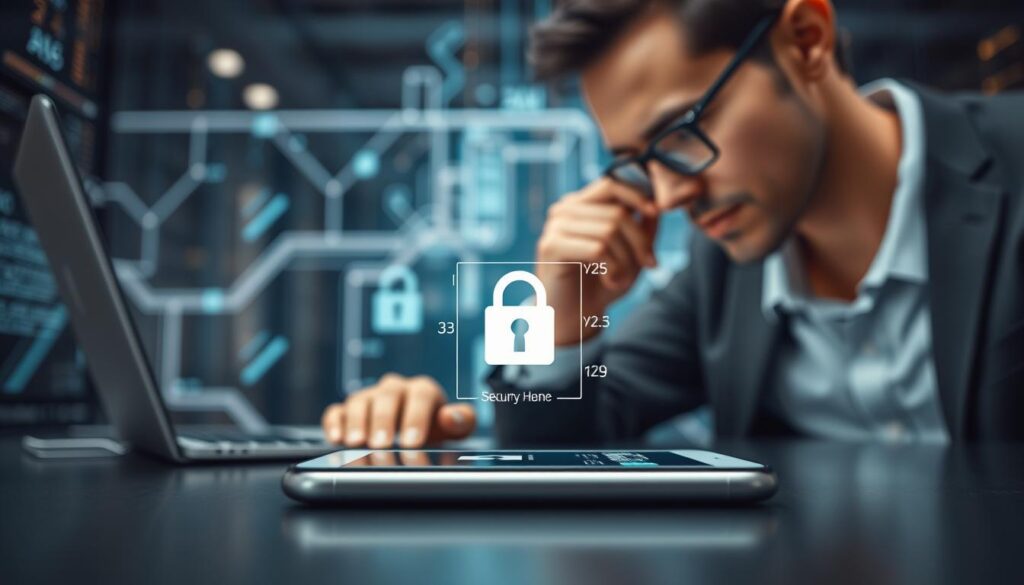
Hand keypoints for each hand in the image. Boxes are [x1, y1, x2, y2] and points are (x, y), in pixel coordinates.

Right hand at [320, 374, 475, 447]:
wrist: (412, 429)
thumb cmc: (433, 427)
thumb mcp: (453, 428)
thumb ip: (460, 421)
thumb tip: (451, 417)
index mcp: (422, 389)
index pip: (420, 395)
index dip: (416, 418)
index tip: (412, 442)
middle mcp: (393, 389)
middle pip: (387, 398)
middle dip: (384, 421)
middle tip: (382, 445)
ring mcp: (369, 398)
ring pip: (360, 402)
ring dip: (358, 422)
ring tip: (358, 443)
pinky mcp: (347, 411)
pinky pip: (337, 411)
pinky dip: (335, 423)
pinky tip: (337, 438)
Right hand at [536, 177, 658, 344]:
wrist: (574, 317)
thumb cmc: (602, 284)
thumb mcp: (631, 255)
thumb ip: (643, 228)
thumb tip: (656, 206)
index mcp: (581, 205)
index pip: (612, 184)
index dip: (638, 195)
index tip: (656, 213)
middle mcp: (564, 210)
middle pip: (616, 213)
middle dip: (640, 242)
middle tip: (650, 265)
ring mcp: (555, 226)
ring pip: (609, 231)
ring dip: (626, 259)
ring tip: (623, 278)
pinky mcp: (550, 246)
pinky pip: (596, 249)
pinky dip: (612, 268)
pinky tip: (609, 280)